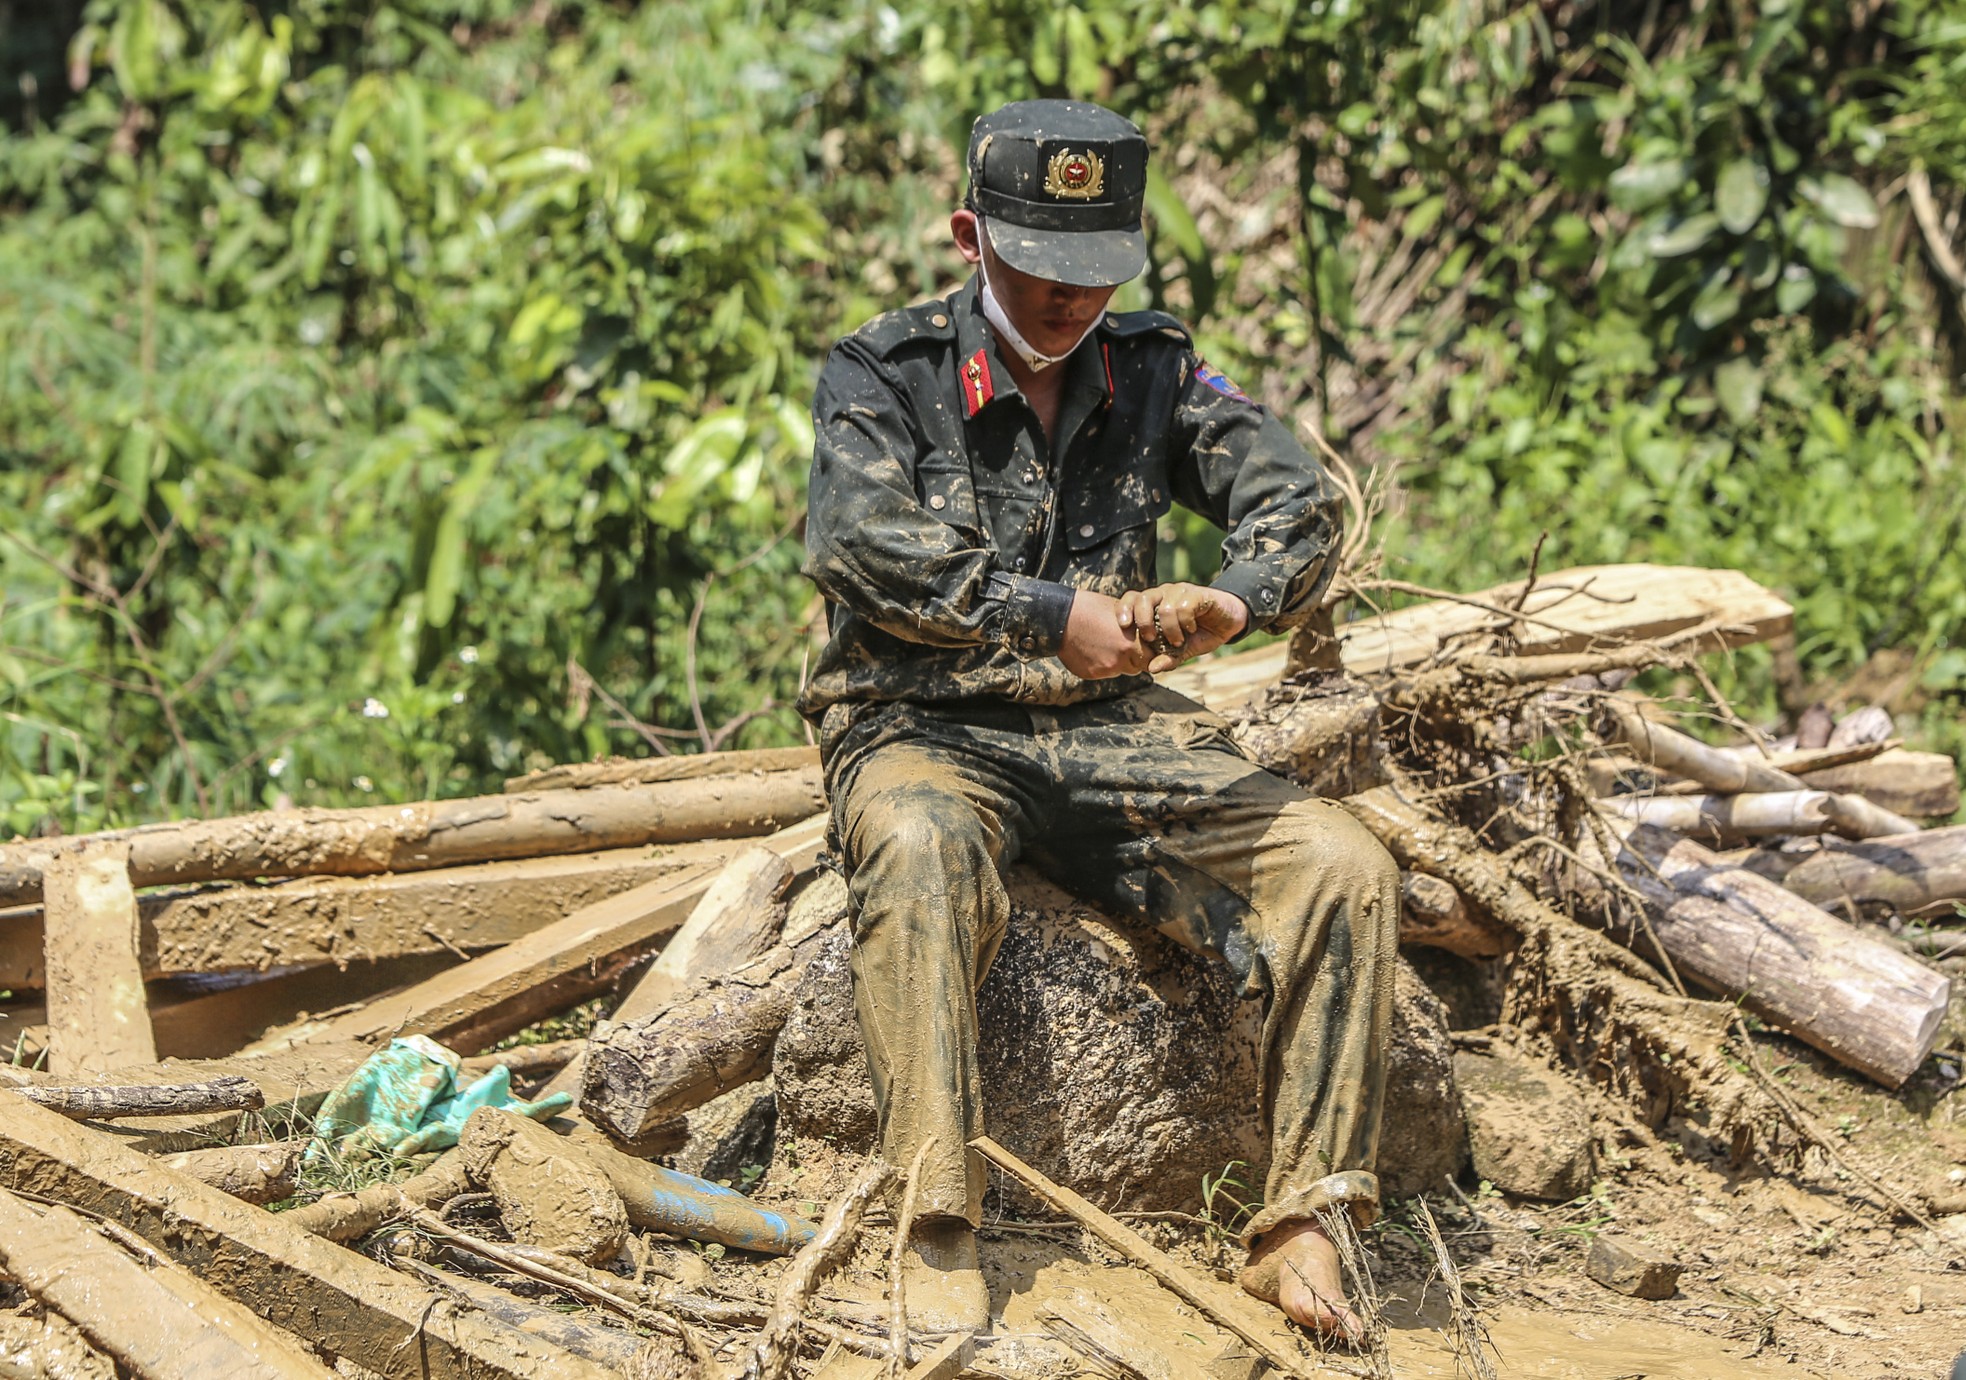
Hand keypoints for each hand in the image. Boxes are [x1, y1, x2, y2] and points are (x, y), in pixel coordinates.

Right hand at [1059, 589, 1152, 679]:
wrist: (1061, 618)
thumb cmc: (1092, 608)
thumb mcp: (1122, 611)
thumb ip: (1138, 628)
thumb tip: (1149, 638)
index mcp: (1133, 642)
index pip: (1153, 657)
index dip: (1151, 651)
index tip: (1147, 646)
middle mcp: (1122, 659)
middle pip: (1139, 666)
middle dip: (1135, 657)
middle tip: (1124, 643)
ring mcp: (1107, 668)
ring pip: (1122, 669)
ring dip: (1119, 661)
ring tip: (1105, 643)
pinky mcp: (1093, 674)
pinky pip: (1104, 672)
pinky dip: (1102, 663)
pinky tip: (1092, 648)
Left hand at [1115, 583, 1248, 673]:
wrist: (1229, 621)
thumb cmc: (1202, 633)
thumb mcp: (1184, 650)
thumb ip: (1168, 658)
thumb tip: (1152, 669)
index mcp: (1155, 605)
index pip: (1131, 599)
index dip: (1124, 610)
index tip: (1124, 626)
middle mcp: (1164, 594)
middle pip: (1142, 599)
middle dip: (1143, 622)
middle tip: (1151, 639)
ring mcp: (1180, 592)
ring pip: (1164, 607)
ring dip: (1170, 629)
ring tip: (1178, 640)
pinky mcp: (1197, 593)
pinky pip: (1184, 607)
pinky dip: (1185, 622)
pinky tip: (1191, 628)